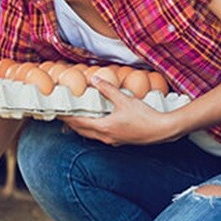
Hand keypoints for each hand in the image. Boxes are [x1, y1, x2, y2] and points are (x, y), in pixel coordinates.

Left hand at [60, 76, 181, 144]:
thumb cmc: (145, 117)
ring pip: (91, 135)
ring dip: (82, 128)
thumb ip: (108, 89)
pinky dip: (93, 130)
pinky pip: (101, 136)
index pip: (79, 123)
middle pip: (82, 131)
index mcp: (104, 127)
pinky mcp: (120, 141)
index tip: (58, 113)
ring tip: (75, 119)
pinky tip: (96, 124)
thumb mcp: (124, 99)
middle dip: (71, 124)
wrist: (162, 130)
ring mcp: (113, 140)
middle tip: (63, 116)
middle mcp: (106, 137)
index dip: (67, 118)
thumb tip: (95, 79)